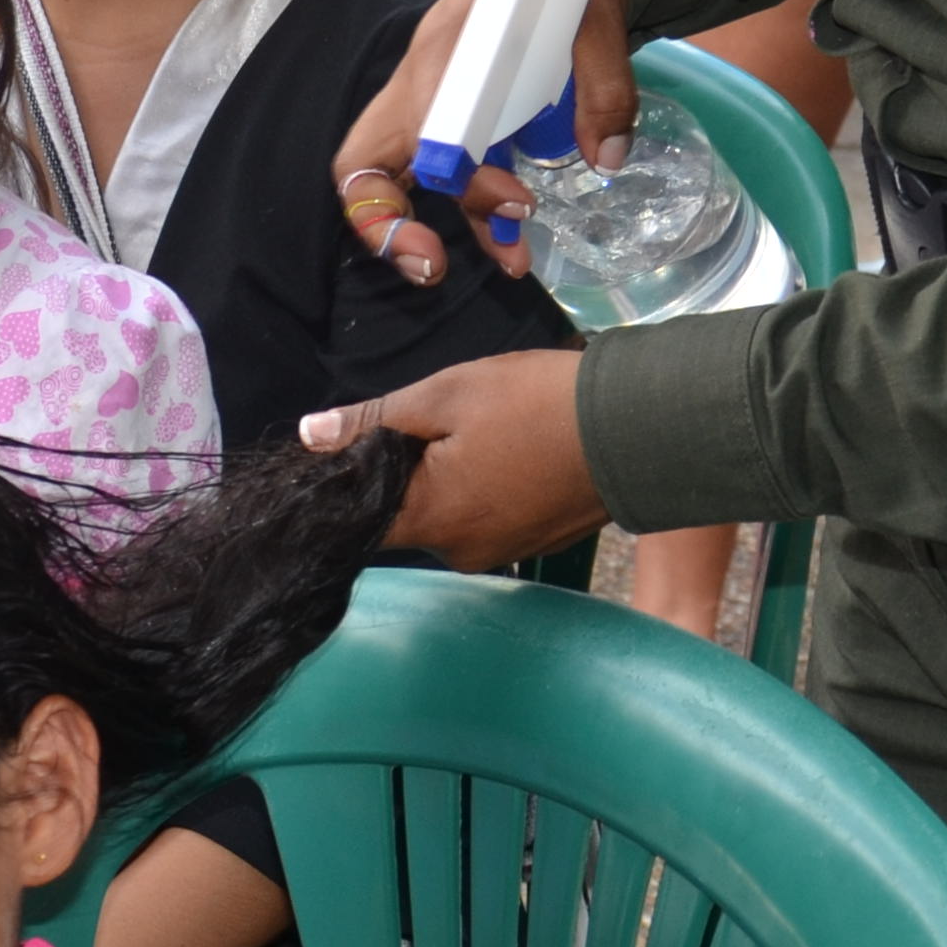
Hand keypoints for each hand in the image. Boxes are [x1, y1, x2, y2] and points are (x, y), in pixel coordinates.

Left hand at [301, 353, 601, 572]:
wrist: (637, 428)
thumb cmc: (535, 403)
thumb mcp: (445, 395)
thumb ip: (373, 421)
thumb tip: (309, 438)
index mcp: (431, 518)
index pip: (357, 522)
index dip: (346, 486)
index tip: (354, 447)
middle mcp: (460, 551)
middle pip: (406, 516)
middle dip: (407, 473)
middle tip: (435, 419)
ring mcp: (501, 551)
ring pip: (449, 516)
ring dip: (449, 480)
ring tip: (480, 429)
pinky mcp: (533, 542)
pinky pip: (489, 519)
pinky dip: (487, 489)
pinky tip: (510, 449)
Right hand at [330, 0, 635, 289]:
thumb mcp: (599, 14)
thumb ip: (603, 84)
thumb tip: (606, 158)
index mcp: (448, 51)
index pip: (414, 130)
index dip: (454, 179)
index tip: (514, 200)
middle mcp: (424, 81)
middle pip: (365, 164)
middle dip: (387, 225)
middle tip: (436, 266)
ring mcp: (431, 98)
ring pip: (403, 176)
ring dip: (448, 226)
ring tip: (515, 262)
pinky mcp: (453, 110)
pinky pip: (439, 167)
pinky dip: (471, 206)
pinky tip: (517, 234)